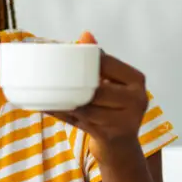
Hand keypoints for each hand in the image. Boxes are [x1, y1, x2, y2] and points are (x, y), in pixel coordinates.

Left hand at [48, 31, 147, 164]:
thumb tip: (85, 34)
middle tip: (48, 76)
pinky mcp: (110, 136)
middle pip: (97, 89)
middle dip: (72, 84)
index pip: (106, 64)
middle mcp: (137, 99)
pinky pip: (79, 122)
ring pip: (86, 107)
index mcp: (137, 80)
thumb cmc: (112, 107)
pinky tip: (46, 106)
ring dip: (63, 101)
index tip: (63, 58)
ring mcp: (125, 120)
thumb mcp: (111, 83)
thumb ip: (99, 61)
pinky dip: (61, 114)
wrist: (121, 148)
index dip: (85, 62)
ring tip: (44, 92)